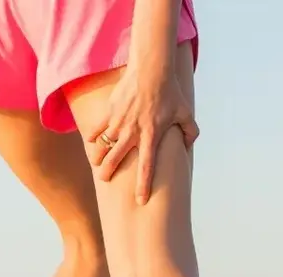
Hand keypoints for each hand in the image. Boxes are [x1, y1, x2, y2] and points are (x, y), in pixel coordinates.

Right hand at [86, 65, 198, 203]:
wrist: (152, 70)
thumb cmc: (171, 92)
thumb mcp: (186, 112)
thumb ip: (190, 131)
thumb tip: (189, 145)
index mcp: (152, 136)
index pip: (147, 167)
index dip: (143, 185)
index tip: (140, 201)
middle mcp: (133, 132)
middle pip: (115, 160)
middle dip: (107, 173)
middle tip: (104, 179)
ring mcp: (119, 122)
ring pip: (102, 146)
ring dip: (97, 157)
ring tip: (96, 164)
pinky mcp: (109, 112)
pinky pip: (96, 129)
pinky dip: (92, 137)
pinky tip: (91, 143)